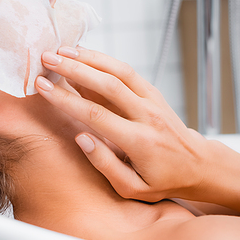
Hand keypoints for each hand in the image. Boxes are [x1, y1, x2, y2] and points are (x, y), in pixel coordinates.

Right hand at [35, 47, 214, 202]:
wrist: (197, 165)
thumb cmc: (161, 180)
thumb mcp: (133, 189)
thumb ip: (105, 164)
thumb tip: (81, 137)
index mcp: (140, 142)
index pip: (96, 115)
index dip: (66, 99)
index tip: (42, 86)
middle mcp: (147, 115)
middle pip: (107, 84)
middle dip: (74, 69)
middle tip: (46, 59)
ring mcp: (153, 100)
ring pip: (119, 70)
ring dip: (88, 57)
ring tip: (61, 50)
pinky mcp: (153, 91)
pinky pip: (127, 70)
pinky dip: (103, 59)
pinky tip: (83, 54)